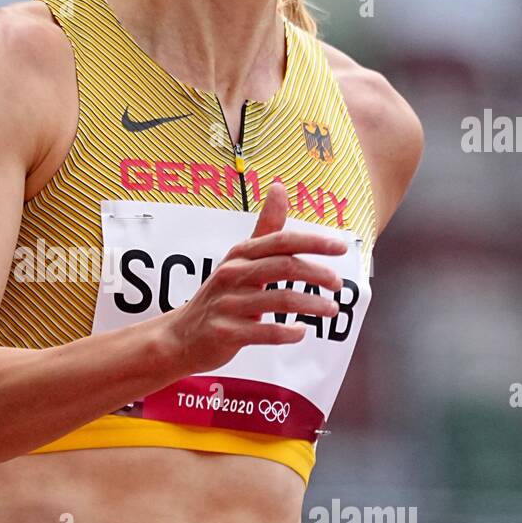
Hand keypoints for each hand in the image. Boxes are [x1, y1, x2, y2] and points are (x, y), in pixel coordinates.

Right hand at [161, 179, 348, 375]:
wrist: (180, 336)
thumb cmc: (220, 295)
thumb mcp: (239, 258)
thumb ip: (265, 228)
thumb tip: (279, 187)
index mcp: (240, 254)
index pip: (281, 241)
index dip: (314, 242)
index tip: (341, 247)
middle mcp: (232, 275)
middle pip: (285, 267)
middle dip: (318, 274)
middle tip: (337, 285)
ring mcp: (228, 304)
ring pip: (280, 300)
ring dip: (312, 305)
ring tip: (331, 309)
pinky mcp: (226, 333)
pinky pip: (267, 332)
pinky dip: (290, 332)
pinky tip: (301, 331)